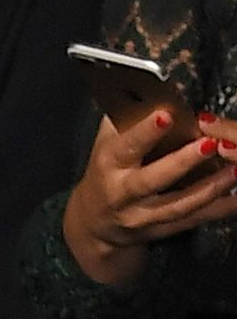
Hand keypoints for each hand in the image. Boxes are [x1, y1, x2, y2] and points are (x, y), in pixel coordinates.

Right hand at [61, 99, 236, 285]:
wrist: (97, 224)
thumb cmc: (107, 172)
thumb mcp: (105, 142)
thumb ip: (125, 118)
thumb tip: (147, 88)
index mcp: (110, 165)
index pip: (127, 147)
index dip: (145, 132)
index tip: (167, 115)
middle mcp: (124, 194)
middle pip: (153, 180)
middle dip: (182, 162)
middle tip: (209, 143)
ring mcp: (143, 216)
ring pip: (178, 205)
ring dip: (209, 188)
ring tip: (235, 170)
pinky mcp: (163, 230)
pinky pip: (194, 220)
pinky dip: (219, 209)